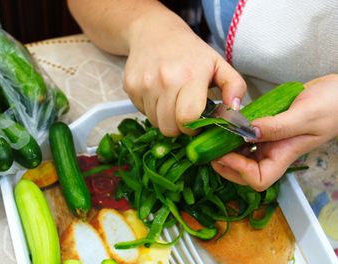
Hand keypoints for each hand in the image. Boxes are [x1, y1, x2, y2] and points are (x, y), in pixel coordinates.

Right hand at [123, 10, 245, 135]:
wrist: (154, 32)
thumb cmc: (190, 52)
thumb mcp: (218, 63)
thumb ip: (234, 86)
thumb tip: (235, 110)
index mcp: (190, 76)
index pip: (187, 119)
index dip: (193, 128)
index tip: (196, 123)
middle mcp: (165, 80)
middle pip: (169, 128)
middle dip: (179, 127)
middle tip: (184, 114)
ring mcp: (145, 84)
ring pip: (155, 123)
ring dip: (165, 118)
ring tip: (171, 101)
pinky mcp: (130, 87)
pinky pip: (142, 113)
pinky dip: (151, 109)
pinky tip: (158, 94)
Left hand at [211, 74, 337, 190]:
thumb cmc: (332, 104)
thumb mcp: (305, 115)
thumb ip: (277, 126)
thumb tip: (248, 132)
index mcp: (284, 156)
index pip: (258, 179)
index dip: (238, 171)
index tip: (225, 154)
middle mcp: (273, 153)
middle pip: (243, 173)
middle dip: (224, 165)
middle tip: (209, 148)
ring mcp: (268, 142)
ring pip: (240, 155)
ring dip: (224, 150)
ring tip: (212, 135)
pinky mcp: (265, 130)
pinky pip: (243, 138)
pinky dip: (231, 135)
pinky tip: (225, 124)